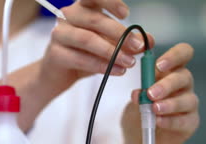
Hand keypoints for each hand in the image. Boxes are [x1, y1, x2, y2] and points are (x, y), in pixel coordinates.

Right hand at [37, 0, 153, 96]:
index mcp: (82, 7)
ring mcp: (59, 34)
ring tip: (129, 63)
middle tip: (138, 47)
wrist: (60, 74)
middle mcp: (68, 16)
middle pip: (95, 20)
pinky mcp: (56, 54)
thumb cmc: (85, 54)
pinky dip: (101, 66)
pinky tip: (117, 71)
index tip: (127, 14)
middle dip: (120, 34)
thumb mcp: (109, 45)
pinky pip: (81, 59)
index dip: (111, 2)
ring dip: (112, 52)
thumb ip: (128, 41)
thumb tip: (150, 41)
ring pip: (87, 39)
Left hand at [121, 43, 198, 143]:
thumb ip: (139, 95)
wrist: (139, 138)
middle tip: (151, 93)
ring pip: (187, 99)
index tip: (159, 64)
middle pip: (184, 76)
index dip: (175, 55)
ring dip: (170, 104)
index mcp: (169, 71)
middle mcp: (183, 85)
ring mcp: (188, 103)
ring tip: (154, 109)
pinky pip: (185, 120)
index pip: (183, 54)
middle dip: (167, 84)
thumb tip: (138, 93)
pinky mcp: (190, 122)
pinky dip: (170, 121)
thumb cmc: (139, 112)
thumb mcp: (134, 101)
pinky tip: (159, 122)